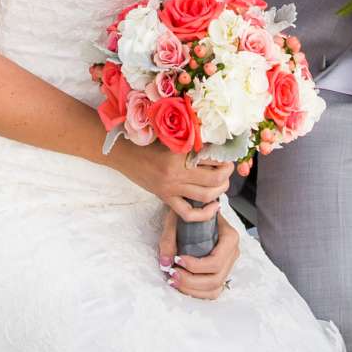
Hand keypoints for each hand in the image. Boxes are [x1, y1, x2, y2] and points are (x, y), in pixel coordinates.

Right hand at [114, 139, 233, 225]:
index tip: (227, 155)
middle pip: (213, 179)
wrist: (123, 154)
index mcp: (178, 153)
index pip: (210, 158)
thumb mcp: (169, 137)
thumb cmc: (145, 142)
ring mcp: (171, 188)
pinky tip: (213, 207)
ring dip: (220, 191)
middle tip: (228, 169)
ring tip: (223, 184)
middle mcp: (176, 173)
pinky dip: (204, 214)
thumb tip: (213, 145)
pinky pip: (188, 213)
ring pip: (205, 196)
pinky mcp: (166, 198)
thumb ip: (189, 142)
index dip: (223, 157)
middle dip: (226, 175)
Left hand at [160, 205, 239, 300]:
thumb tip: (165, 262)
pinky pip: (212, 290)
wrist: (195, 207)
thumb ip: (169, 238)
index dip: (196, 266)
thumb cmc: (190, 210)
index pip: (216, 261)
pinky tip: (181, 284)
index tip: (178, 259)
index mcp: (229, 237)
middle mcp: (232, 253)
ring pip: (215, 288)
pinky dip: (196, 292)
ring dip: (193, 289)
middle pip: (216, 279)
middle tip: (172, 273)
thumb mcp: (178, 217)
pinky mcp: (219, 271)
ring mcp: (228, 264)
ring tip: (174, 280)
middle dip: (191, 281)